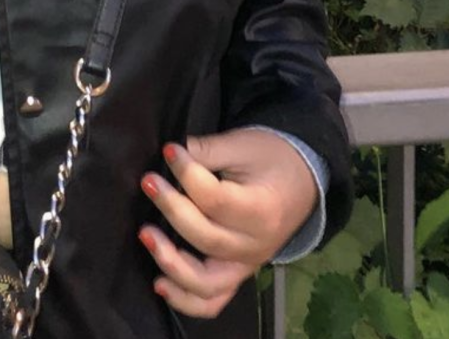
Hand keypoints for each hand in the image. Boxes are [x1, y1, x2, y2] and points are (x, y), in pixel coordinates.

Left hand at [138, 128, 316, 320]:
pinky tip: (159, 282)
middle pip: (206, 238)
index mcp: (262, 211)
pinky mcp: (237, 276)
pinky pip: (212, 302)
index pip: (216, 200)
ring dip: (172, 262)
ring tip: (146, 233)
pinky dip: (185, 300)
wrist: (302, 182)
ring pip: (206, 282)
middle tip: (148, 181)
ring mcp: (246, 267)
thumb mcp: (243, 145)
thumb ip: (207, 150)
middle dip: (172, 210)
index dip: (187, 174)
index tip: (169, 150)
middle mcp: (254, 247)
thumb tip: (171, 151)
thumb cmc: (271, 158)